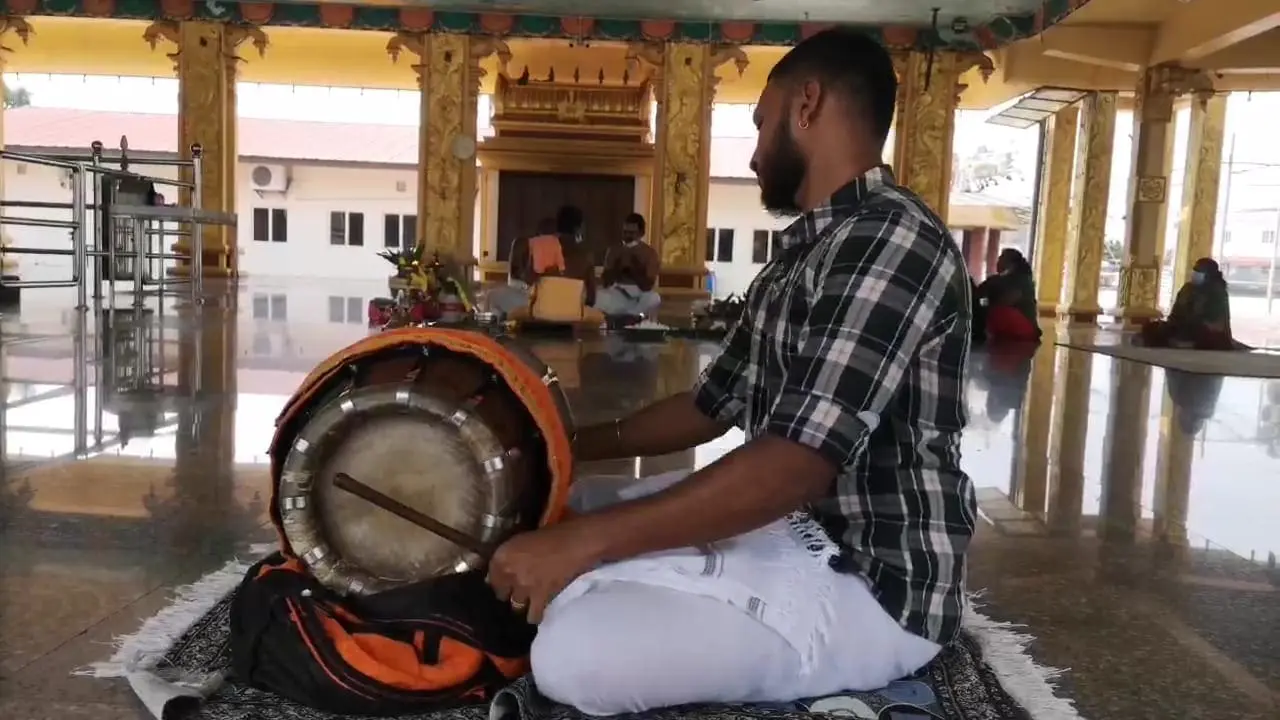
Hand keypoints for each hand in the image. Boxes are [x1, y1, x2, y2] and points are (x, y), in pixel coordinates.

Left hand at [485, 521, 603, 623]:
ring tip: (530, 603)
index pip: (490, 578)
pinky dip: (536, 615)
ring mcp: (524, 586)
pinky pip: (533, 615)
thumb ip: (511, 556)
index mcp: (502, 554)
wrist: (577, 542)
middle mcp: (508, 572)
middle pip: (501, 594)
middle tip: (518, 592)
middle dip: (509, 594)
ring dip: (522, 605)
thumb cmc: (553, 534)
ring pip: (516, 606)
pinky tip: (539, 613)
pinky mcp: (541, 598)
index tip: (504, 585)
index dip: (498, 583)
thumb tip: (503, 571)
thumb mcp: (524, 540)